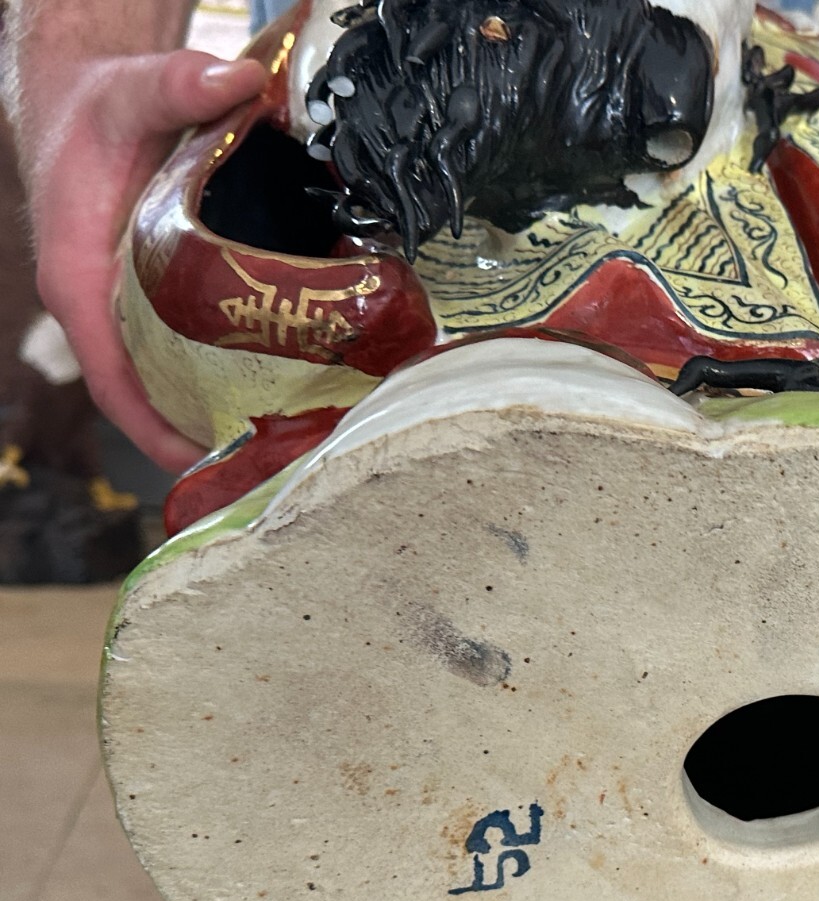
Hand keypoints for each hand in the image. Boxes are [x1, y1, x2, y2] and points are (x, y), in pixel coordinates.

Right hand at [28, 50, 266, 471]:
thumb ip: (178, 84)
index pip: (114, 379)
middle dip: (207, 438)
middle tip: (282, 465)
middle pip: (150, 398)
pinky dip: (231, 378)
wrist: (85, 94)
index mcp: (80, 281)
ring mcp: (132, 307)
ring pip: (173, 381)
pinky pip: (192, 354)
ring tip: (297, 445)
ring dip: (225, 416)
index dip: (157, 430)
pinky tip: (291, 392)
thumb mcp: (131, 90)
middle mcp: (104, 307)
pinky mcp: (160, 298)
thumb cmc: (95, 105)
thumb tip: (235, 77)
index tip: (208, 464)